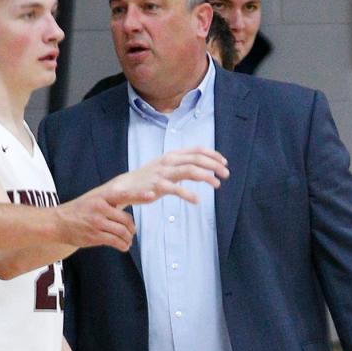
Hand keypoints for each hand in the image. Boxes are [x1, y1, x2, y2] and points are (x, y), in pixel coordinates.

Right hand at [55, 192, 136, 251]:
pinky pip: (115, 242)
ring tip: (128, 241)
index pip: (124, 195)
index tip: (152, 194)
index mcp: (102, 197)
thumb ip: (110, 201)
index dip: (139, 195)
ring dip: (128, 239)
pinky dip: (123, 246)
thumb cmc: (78, 210)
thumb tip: (130, 201)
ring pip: (122, 232)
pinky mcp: (94, 236)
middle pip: (126, 220)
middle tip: (132, 232)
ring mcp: (97, 223)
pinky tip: (124, 247)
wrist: (58, 222)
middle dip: (131, 228)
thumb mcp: (93, 198)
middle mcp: (100, 209)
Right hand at [103, 148, 228, 208]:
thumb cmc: (148, 178)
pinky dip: (188, 194)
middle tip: (226, 174)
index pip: (197, 150)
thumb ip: (181, 165)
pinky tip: (196, 201)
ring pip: (190, 171)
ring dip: (206, 177)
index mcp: (172, 155)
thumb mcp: (165, 167)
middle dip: (214, 165)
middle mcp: (169, 161)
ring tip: (217, 184)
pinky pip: (176, 189)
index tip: (224, 162)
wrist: (125, 186)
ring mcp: (163, 173)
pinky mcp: (158, 186)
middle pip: (197, 159)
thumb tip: (200, 166)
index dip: (212, 155)